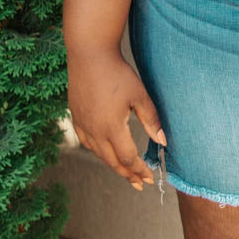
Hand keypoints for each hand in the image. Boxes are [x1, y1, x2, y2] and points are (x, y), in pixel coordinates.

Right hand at [66, 48, 166, 192]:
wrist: (89, 54)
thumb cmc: (117, 73)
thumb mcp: (140, 95)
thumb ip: (151, 120)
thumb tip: (162, 141)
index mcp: (112, 128)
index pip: (128, 158)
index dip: (140, 170)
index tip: (150, 178)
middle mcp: (95, 131)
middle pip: (112, 161)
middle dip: (128, 175)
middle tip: (140, 184)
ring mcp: (82, 124)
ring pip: (98, 154)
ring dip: (113, 165)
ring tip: (125, 172)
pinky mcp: (75, 116)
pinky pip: (86, 142)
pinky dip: (98, 152)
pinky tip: (104, 152)